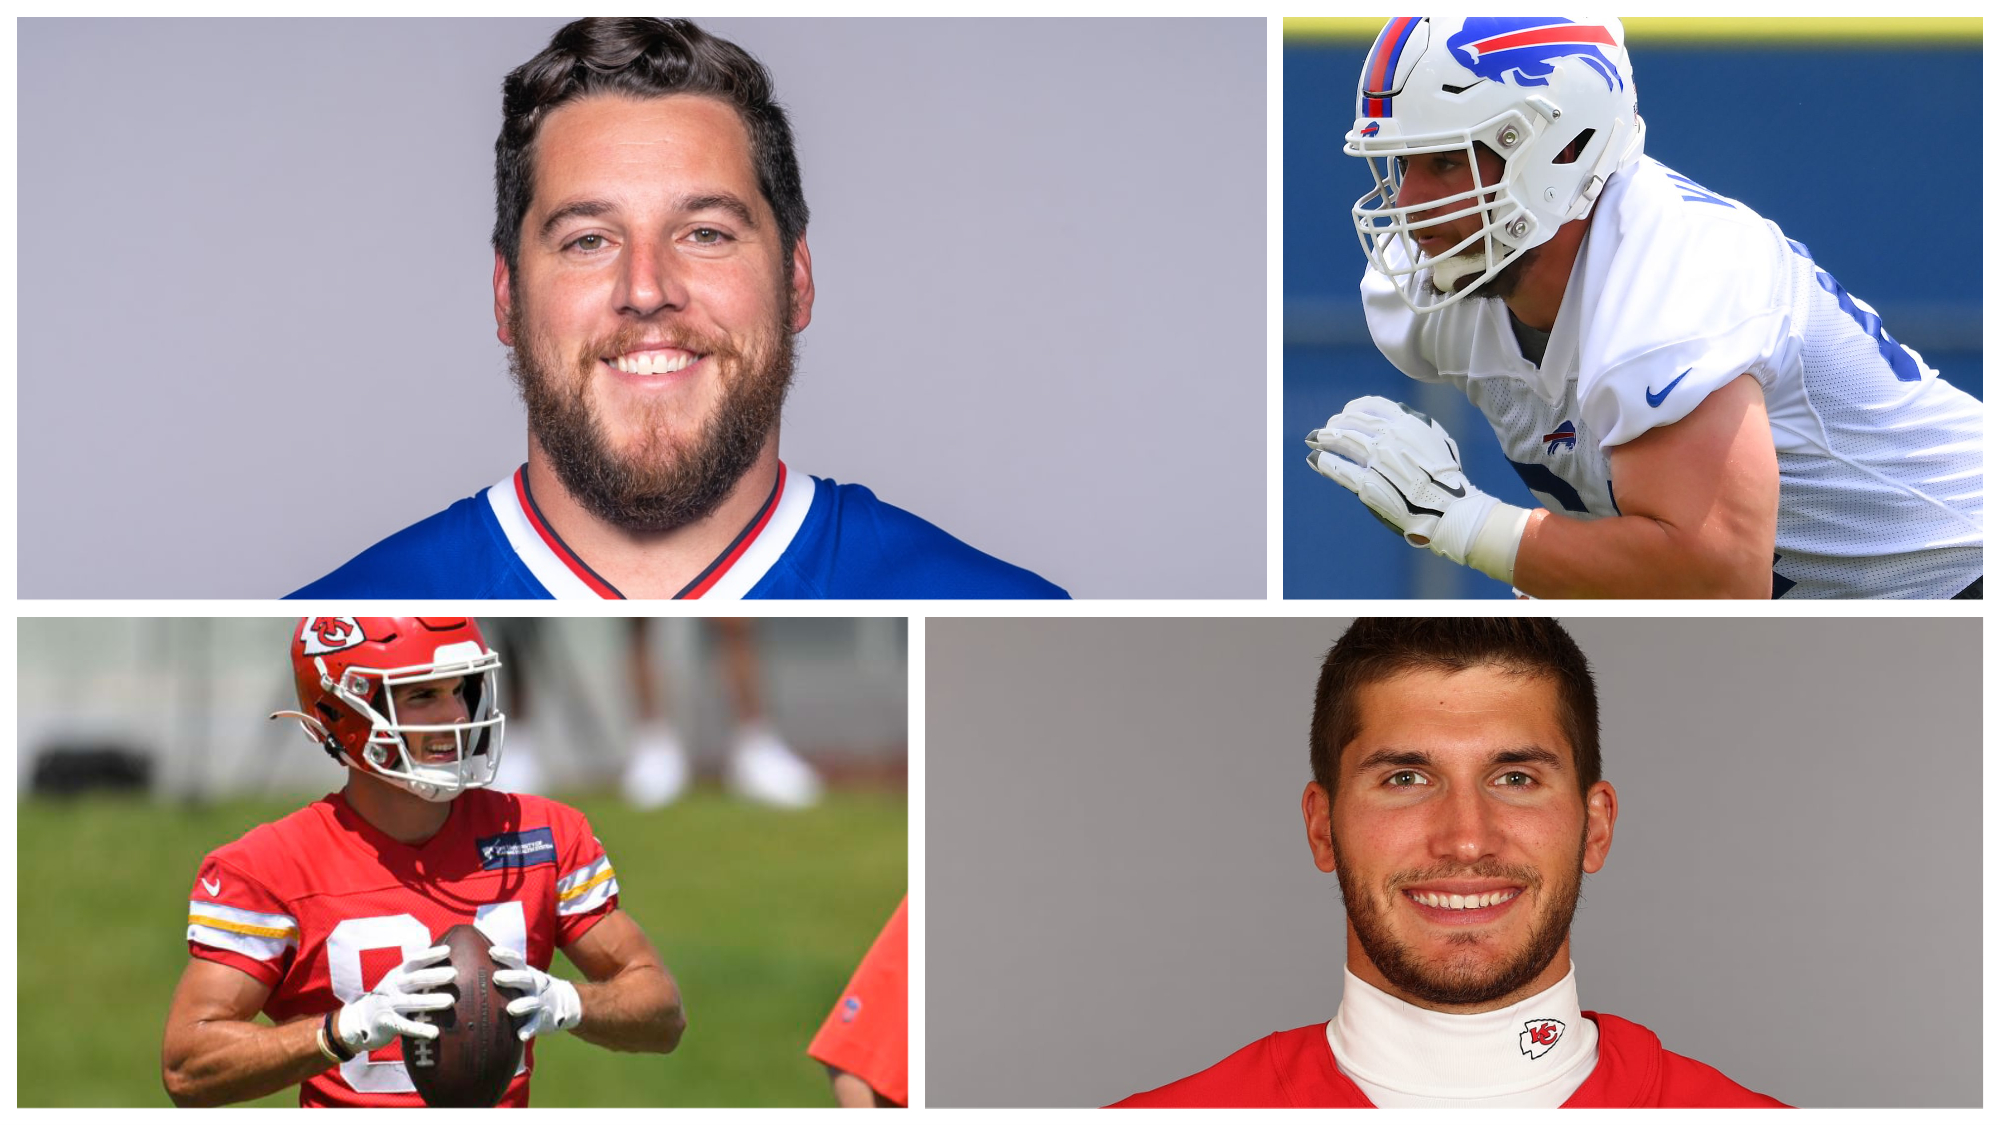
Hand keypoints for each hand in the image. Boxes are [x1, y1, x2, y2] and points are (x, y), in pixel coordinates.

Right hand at [334, 944, 454, 1051]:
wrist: (358, 1020)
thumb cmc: (387, 999)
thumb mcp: (397, 982)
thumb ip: (415, 974)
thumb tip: (446, 964)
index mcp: (397, 975)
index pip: (414, 961)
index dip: (430, 955)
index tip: (448, 951)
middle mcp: (393, 987)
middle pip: (415, 979)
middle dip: (434, 976)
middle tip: (454, 974)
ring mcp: (389, 1005)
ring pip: (412, 1002)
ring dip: (431, 1001)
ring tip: (450, 1001)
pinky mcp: (387, 1023)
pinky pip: (405, 1026)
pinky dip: (419, 1029)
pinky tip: (434, 1032)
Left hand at [491, 947, 582, 1040]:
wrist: (562, 1003)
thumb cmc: (529, 989)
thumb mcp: (522, 977)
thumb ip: (504, 972)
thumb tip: (472, 963)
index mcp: (526, 974)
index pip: (517, 961)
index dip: (506, 955)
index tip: (492, 952)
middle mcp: (534, 986)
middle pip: (524, 979)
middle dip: (512, 977)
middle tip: (497, 977)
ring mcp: (539, 1003)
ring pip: (532, 1003)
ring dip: (523, 1005)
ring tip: (512, 1009)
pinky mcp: (542, 1020)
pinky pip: (535, 1025)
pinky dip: (529, 1030)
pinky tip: (521, 1036)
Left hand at [1306, 396, 1528, 580]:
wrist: (1449, 508)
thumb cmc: (1447, 476)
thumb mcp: (1438, 438)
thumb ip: (1417, 423)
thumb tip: (1398, 409)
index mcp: (1406, 423)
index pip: (1369, 406)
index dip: (1353, 409)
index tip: (1346, 414)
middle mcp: (1388, 437)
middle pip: (1351, 421)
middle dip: (1336, 423)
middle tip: (1327, 429)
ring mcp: (1376, 459)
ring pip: (1342, 441)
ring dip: (1325, 439)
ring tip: (1316, 440)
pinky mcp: (1367, 484)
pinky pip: (1340, 469)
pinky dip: (1326, 462)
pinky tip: (1318, 460)